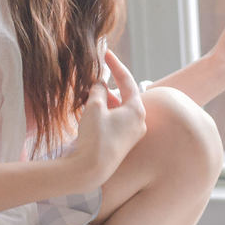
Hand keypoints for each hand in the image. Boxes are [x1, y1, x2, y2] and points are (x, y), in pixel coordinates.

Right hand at [66, 49, 145, 189]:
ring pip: (117, 109)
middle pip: (123, 96)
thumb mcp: (94, 108)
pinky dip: (103, 114)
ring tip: (85, 96)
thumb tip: (100, 84)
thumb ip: (98, 91)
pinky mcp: (123, 144)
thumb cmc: (95, 138)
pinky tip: (88, 112)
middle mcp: (139, 122)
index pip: (128, 81)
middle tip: (91, 80)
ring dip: (102, 101)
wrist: (91, 170)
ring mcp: (132, 134)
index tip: (106, 54)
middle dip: (106, 87)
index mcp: (137, 110)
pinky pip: (114, 122)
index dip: (115, 65)